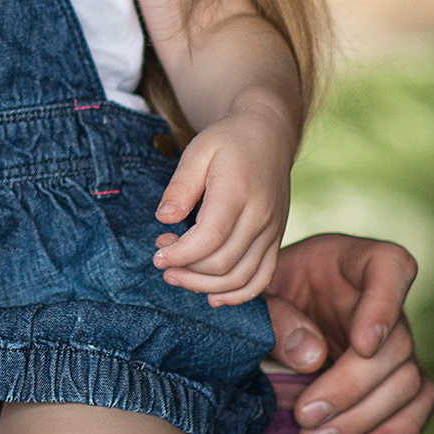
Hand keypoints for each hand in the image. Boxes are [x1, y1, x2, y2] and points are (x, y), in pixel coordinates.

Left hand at [152, 99, 291, 305]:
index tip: (157, 255)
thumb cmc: (227, 142)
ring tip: (176, 276)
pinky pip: (262, 278)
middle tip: (160, 260)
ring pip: (242, 277)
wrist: (269, 137)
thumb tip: (164, 219)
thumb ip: (179, 187)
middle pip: (224, 263)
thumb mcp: (197, 151)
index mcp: (238, 193)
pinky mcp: (276, 240)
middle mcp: (261, 217)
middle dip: (186, 271)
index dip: (181, 254)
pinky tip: (212, 296)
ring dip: (206, 287)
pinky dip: (238, 294)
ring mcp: (273, 231)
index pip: (210, 238)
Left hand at [262, 233, 433, 433]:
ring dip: (364, 416)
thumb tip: (312, 357)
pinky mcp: (394, 375)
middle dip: (352, 386)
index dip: (385, 307)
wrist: (260, 311)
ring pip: (407, 380)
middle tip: (306, 413)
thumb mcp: (252, 292)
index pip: (391, 267)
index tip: (362, 344)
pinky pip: (416, 403)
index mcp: (352, 260)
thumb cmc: (257, 291)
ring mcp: (393, 340)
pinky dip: (399, 429)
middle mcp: (383, 300)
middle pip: (396, 344)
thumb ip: (275, 315)